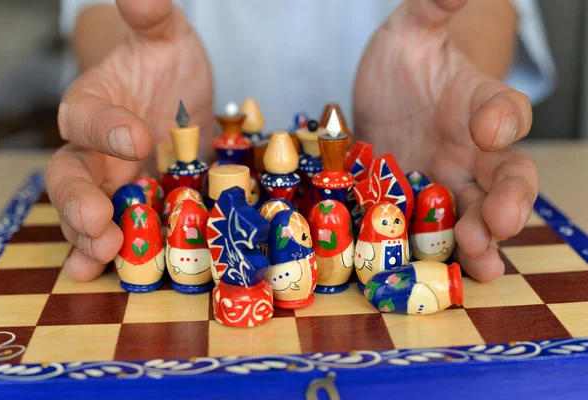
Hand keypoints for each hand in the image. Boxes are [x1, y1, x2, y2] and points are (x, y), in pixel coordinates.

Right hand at [45, 0, 213, 280]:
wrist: (180, 99)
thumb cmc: (167, 66)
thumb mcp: (167, 37)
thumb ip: (152, 16)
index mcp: (93, 105)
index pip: (85, 117)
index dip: (105, 130)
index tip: (136, 138)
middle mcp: (93, 150)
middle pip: (69, 176)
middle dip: (78, 200)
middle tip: (97, 221)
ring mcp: (111, 184)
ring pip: (85, 212)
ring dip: (87, 236)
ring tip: (99, 257)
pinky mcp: (134, 207)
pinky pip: (111, 233)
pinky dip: (100, 254)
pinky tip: (96, 273)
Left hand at [353, 0, 537, 281]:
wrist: (376, 99)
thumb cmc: (402, 61)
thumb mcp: (412, 26)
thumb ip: (437, 4)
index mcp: (479, 104)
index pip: (507, 111)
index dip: (504, 119)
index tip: (491, 126)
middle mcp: (473, 151)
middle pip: (507, 177)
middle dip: (508, 199)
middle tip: (499, 218)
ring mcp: (447, 184)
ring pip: (477, 216)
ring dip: (481, 240)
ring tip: (481, 261)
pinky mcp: (417, 208)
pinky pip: (437, 235)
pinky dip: (443, 255)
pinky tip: (444, 274)